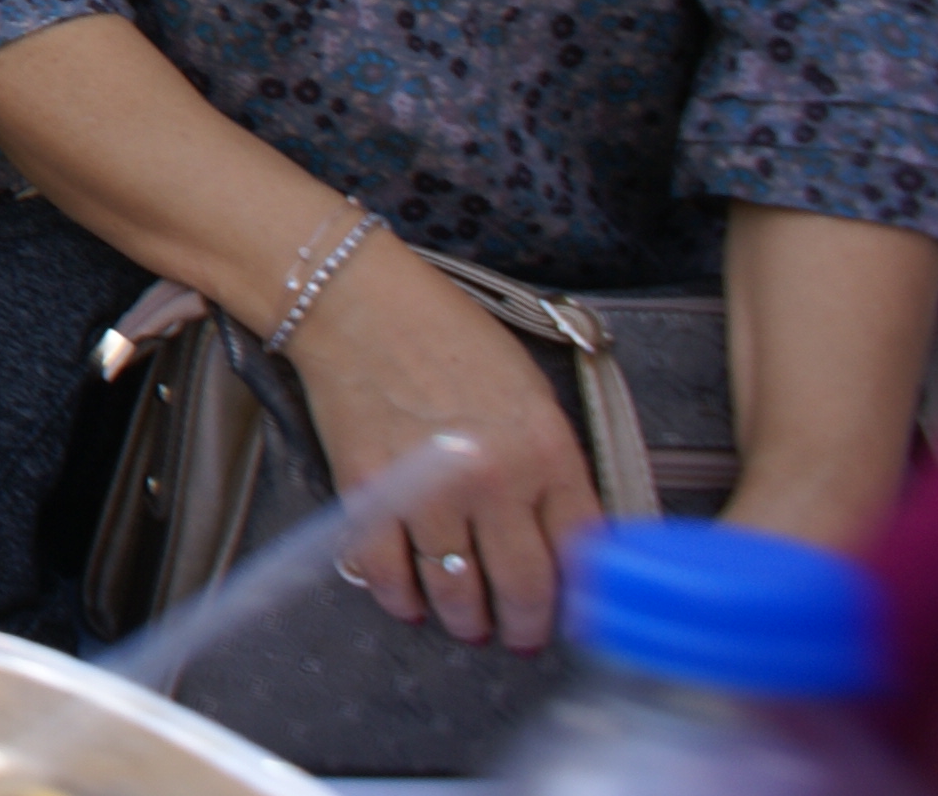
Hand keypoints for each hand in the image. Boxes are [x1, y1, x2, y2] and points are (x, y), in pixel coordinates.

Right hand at [289, 241, 599, 652]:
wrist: (356, 301)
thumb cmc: (446, 333)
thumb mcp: (528, 389)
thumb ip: (552, 462)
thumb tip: (562, 532)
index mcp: (547, 449)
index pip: (581, 553)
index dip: (578, 596)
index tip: (570, 614)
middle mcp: (494, 478)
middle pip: (522, 585)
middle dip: (523, 624)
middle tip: (517, 635)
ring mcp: (429, 489)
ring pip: (456, 590)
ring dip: (463, 618)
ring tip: (465, 622)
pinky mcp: (368, 491)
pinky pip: (386, 571)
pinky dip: (397, 597)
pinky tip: (406, 600)